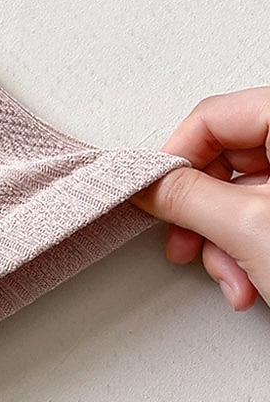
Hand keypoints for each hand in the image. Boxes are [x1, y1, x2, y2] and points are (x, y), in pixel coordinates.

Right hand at [132, 87, 269, 309]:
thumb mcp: (250, 228)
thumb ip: (187, 197)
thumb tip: (144, 184)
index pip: (214, 117)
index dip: (175, 160)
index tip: (154, 196)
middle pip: (225, 160)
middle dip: (201, 217)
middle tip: (186, 243)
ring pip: (241, 196)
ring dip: (222, 245)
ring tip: (231, 279)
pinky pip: (263, 217)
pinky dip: (248, 253)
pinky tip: (252, 284)